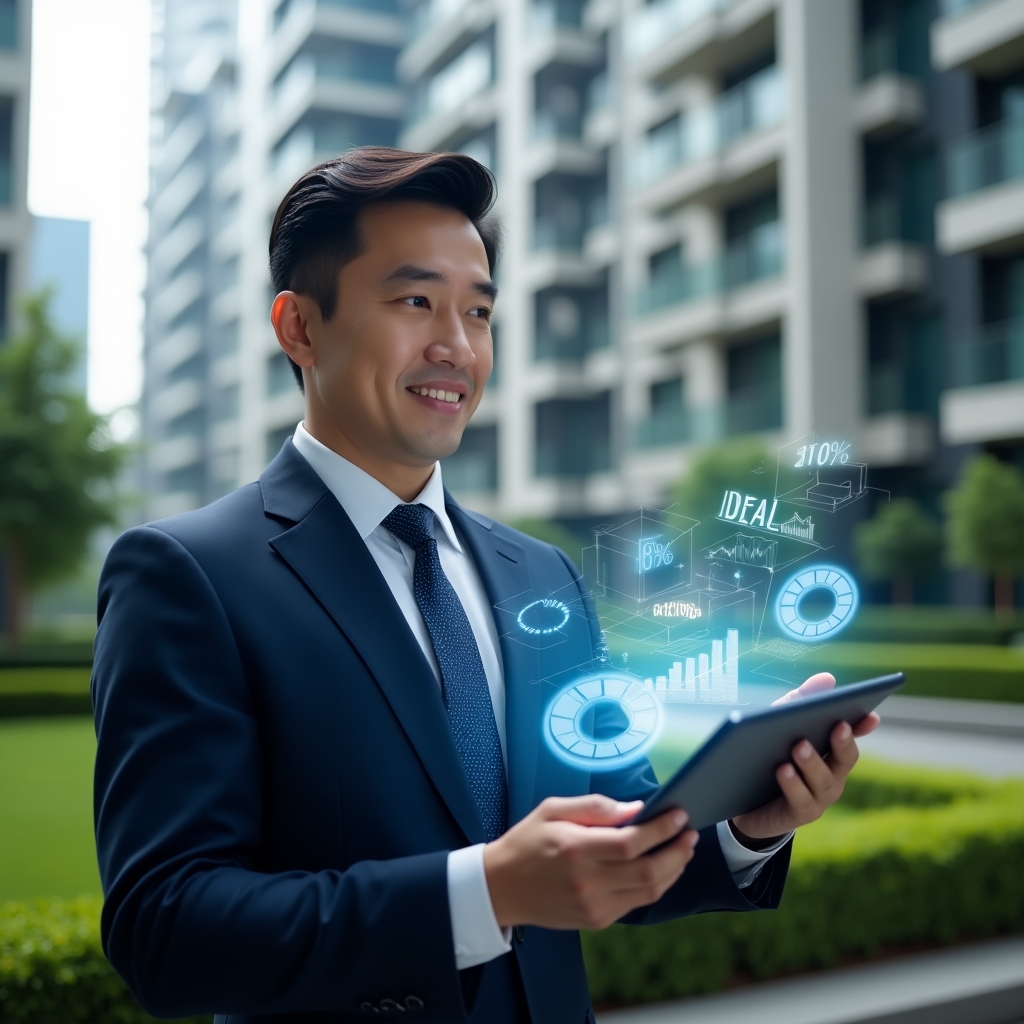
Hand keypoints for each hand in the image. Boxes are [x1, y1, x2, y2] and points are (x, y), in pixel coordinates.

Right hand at [482, 794, 699, 929]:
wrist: (501, 888)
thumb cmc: (527, 842)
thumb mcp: (553, 809)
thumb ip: (596, 807)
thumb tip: (635, 809)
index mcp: (576, 850)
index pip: (632, 843)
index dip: (662, 830)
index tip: (679, 815)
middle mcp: (588, 882)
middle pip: (649, 871)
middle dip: (677, 851)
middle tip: (689, 834)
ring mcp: (594, 906)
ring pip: (649, 892)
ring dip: (673, 870)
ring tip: (683, 850)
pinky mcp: (597, 920)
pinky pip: (636, 903)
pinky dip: (655, 885)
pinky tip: (660, 868)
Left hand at [730, 672, 880, 840]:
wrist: (741, 797)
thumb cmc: (765, 755)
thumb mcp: (776, 724)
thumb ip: (799, 702)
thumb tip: (828, 678)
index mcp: (829, 752)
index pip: (850, 736)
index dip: (862, 725)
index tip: (870, 713)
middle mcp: (831, 775)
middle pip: (844, 759)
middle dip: (843, 742)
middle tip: (838, 725)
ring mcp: (819, 797)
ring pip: (823, 780)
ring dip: (812, 762)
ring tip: (799, 745)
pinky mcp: (799, 814)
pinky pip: (801, 800)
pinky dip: (792, 784)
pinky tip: (782, 769)